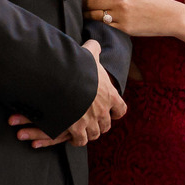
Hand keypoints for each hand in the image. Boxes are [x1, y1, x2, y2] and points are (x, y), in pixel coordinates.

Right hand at [10, 39, 127, 147]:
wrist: (64, 80)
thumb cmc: (79, 67)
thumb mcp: (89, 55)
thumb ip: (94, 49)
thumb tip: (94, 43)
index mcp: (110, 95)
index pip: (120, 110)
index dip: (115, 112)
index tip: (111, 113)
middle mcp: (103, 110)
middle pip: (106, 126)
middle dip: (100, 125)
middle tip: (92, 123)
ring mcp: (91, 121)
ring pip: (94, 135)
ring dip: (89, 133)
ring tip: (82, 132)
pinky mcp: (77, 129)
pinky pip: (80, 140)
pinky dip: (77, 140)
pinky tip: (72, 136)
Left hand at [83, 0, 174, 36]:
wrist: (167, 16)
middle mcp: (120, 4)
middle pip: (91, 2)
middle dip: (82, 0)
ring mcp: (121, 17)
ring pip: (95, 15)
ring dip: (86, 12)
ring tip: (83, 10)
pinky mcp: (123, 28)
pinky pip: (105, 24)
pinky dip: (99, 21)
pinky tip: (95, 18)